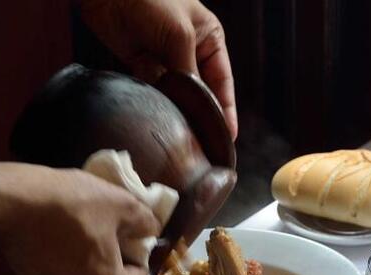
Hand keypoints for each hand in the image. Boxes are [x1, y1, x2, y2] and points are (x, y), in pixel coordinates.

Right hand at [0, 166, 160, 274]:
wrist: (14, 201)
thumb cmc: (74, 205)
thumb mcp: (123, 205)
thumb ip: (147, 222)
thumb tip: (152, 231)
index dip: (137, 251)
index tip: (126, 230)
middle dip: (113, 259)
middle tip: (104, 228)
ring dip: (89, 261)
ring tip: (81, 231)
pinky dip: (65, 264)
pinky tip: (58, 239)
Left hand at [80, 0, 237, 139]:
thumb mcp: (179, 35)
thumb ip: (188, 73)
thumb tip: (193, 106)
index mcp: (210, 40)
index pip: (223, 82)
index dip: (226, 110)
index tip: (227, 136)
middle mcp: (191, 53)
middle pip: (201, 92)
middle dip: (201, 115)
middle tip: (204, 143)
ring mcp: (167, 61)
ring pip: (177, 95)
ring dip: (178, 111)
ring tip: (184, 135)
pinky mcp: (144, 65)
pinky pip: (155, 91)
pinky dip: (157, 102)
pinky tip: (161, 116)